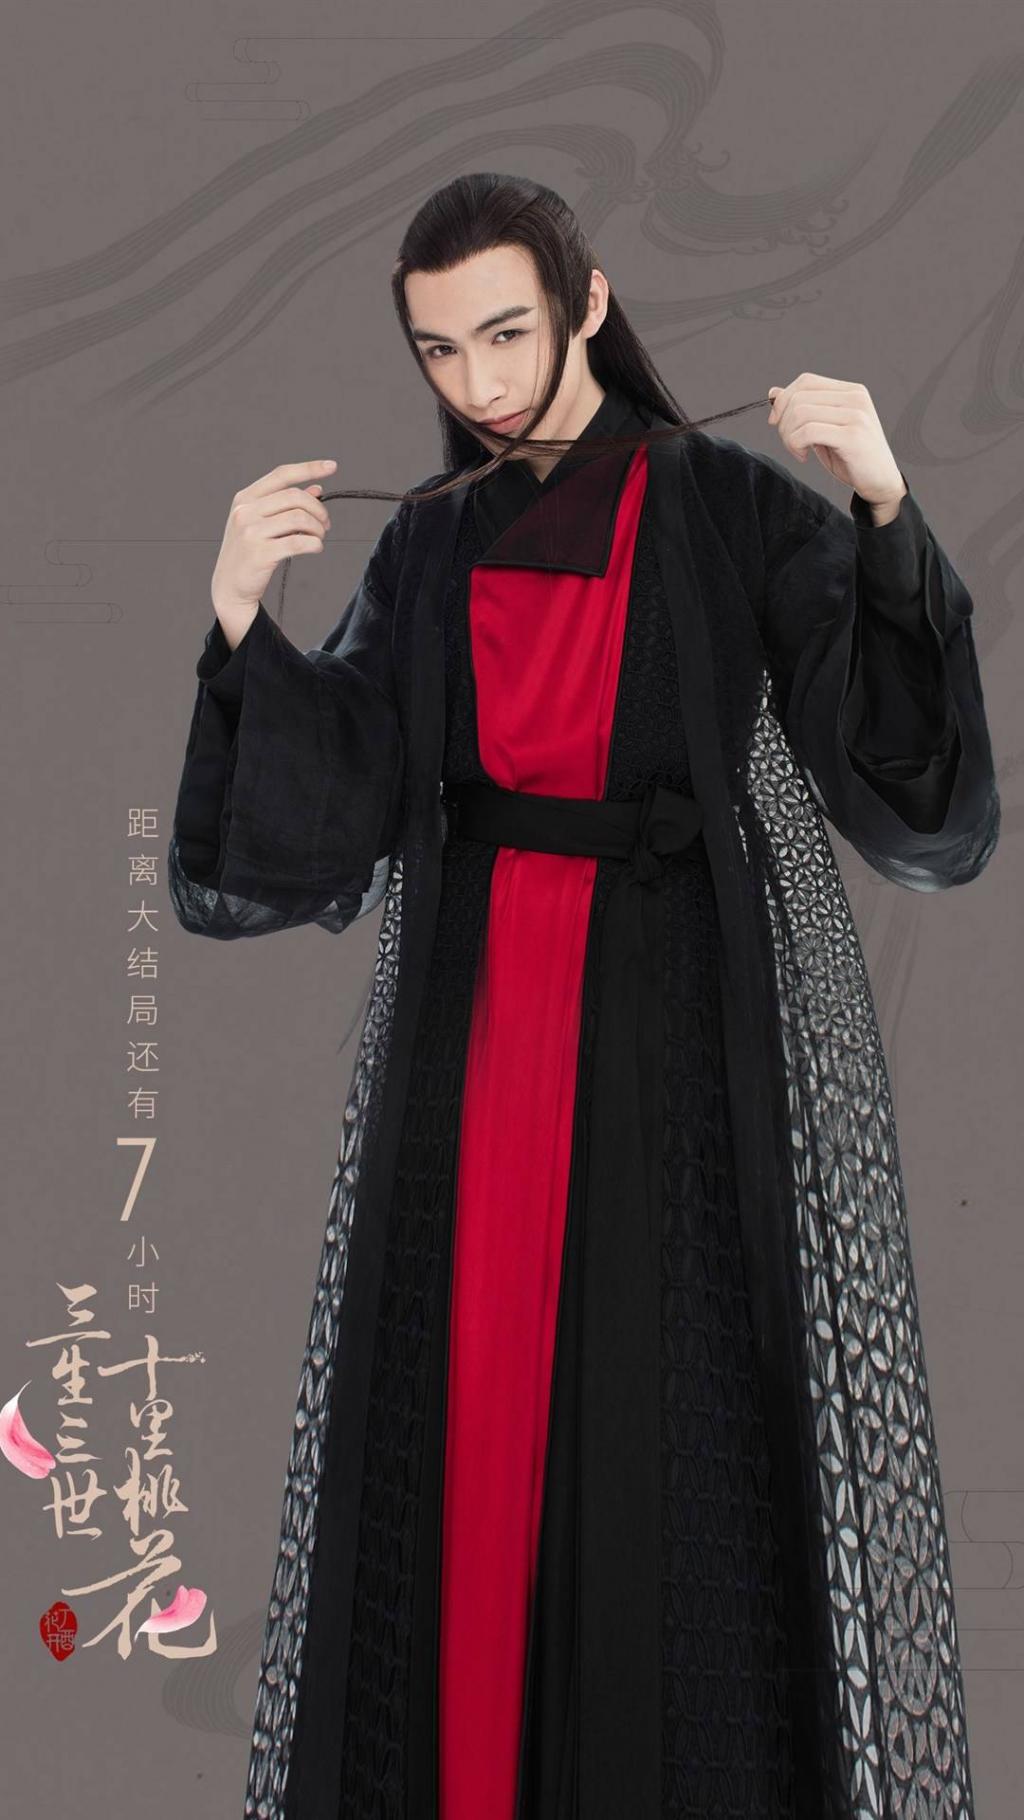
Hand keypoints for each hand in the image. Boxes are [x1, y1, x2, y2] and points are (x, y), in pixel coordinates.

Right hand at [211, 458, 336, 630]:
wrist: (229, 587)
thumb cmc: (248, 554)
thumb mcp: (261, 524)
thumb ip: (286, 506)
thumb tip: (316, 489)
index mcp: (245, 498)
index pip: (281, 475)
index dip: (309, 468)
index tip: (331, 467)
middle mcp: (245, 511)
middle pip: (295, 497)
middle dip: (318, 509)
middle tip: (326, 524)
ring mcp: (251, 532)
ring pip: (299, 519)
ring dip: (317, 528)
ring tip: (319, 538)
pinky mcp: (260, 553)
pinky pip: (298, 542)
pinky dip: (314, 544)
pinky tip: (315, 548)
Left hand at [766, 373, 905, 511]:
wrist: (880, 483)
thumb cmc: (852, 457)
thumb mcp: (824, 429)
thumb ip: (803, 410)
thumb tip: (774, 392)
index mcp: (851, 391)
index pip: (806, 381)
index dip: (783, 400)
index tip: (776, 422)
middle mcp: (856, 398)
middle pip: (800, 397)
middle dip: (783, 422)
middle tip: (789, 443)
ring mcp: (856, 415)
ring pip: (801, 413)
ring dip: (789, 436)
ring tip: (797, 451)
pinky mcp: (853, 436)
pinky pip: (809, 431)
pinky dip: (796, 444)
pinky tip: (803, 456)